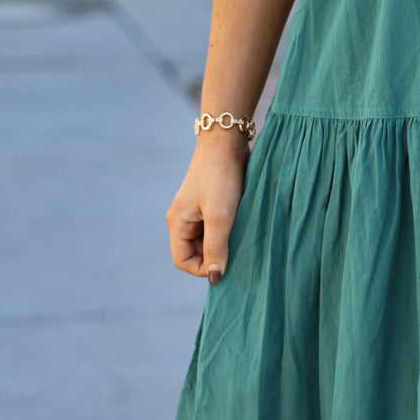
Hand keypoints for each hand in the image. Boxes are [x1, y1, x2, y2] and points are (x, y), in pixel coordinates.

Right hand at [166, 134, 249, 282]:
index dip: (203, 268)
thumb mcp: (220, 216)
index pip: (183, 261)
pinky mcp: (211, 204)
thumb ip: (216, 248)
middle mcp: (183, 219)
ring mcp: (197, 211)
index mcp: (177, 223)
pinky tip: (242, 225)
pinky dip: (229, 230)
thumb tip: (215, 278)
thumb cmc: (221, 177)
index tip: (226, 263)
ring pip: (208, 240)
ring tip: (240, 235)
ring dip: (224, 243)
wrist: (227, 141)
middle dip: (215, 256)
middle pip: (195, 252)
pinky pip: (217, 227)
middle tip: (237, 250)